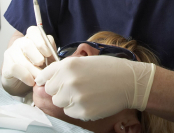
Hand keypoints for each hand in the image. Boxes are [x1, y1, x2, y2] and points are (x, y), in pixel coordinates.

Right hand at [0, 26, 56, 95]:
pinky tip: (31, 81)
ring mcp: (11, 53)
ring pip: (22, 58)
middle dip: (38, 58)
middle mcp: (19, 43)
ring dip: (34, 70)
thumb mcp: (46, 61)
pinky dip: (26, 76)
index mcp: (31, 38)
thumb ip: (52, 58)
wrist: (20, 83)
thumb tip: (57, 62)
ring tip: (40, 78)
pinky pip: (15, 68)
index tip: (49, 54)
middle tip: (44, 69)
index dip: (43, 42)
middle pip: (27, 44)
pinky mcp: (6, 66)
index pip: (34, 31)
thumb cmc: (35, 69)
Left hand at [35, 56, 155, 120]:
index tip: (44, 83)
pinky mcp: (83, 112)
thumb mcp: (84, 61)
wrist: (129, 82)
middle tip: (75, 86)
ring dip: (67, 100)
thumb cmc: (108, 69)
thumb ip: (65, 69)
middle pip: (51, 91)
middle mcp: (68, 81)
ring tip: (84, 93)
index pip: (44, 76)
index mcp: (68, 65)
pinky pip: (70, 112)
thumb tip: (47, 79)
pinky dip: (77, 109)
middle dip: (59, 89)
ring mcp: (75, 98)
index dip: (45, 80)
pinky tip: (91, 101)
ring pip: (59, 103)